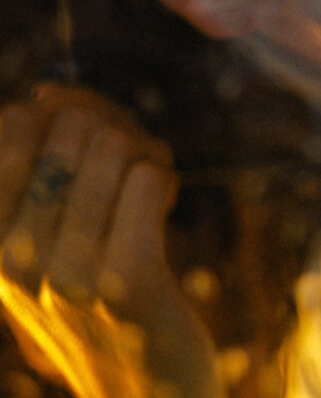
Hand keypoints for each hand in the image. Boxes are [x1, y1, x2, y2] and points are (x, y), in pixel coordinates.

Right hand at [0, 82, 221, 397]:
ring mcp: (64, 270)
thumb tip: (50, 92)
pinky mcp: (124, 279)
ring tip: (145, 190)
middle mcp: (9, 255)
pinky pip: (149, 178)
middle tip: (130, 165)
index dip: (65, 109)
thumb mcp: (46, 230)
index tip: (90, 139)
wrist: (141, 381)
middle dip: (116, 129)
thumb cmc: (97, 288)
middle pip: (72, 123)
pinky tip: (163, 206)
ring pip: (114, 145)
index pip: (12, 122)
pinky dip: (165, 180)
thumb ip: (44, 158)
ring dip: (145, 155)